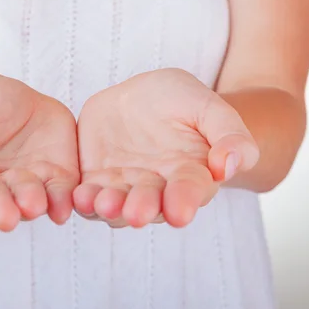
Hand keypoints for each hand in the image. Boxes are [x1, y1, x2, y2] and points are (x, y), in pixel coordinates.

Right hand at [0, 73, 79, 231]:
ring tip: (33, 205)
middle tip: (5, 219)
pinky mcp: (57, 177)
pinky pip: (60, 192)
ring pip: (29, 200)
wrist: (17, 95)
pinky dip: (62, 202)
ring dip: (31, 205)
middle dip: (0, 211)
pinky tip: (63, 209)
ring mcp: (28, 183)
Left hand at [74, 68, 258, 227]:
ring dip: (110, 209)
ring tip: (105, 204)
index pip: (189, 191)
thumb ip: (229, 134)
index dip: (185, 201)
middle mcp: (157, 189)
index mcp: (190, 175)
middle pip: (150, 205)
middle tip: (137, 213)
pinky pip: (88, 194)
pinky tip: (79, 196)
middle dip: (143, 210)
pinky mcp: (95, 180)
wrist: (143, 96)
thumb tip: (230, 165)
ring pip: (116, 206)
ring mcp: (124, 187)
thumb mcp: (208, 106)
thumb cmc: (181, 101)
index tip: (180, 212)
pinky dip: (83, 199)